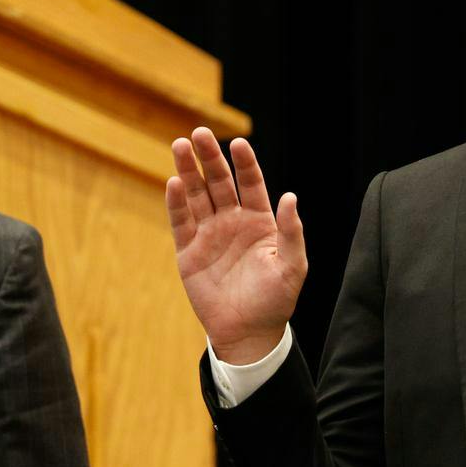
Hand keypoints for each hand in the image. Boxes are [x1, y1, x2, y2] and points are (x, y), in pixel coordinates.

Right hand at [165, 129, 305, 364]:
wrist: (248, 332)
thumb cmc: (276, 301)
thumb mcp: (292, 267)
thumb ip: (291, 232)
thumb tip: (290, 197)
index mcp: (260, 221)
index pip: (251, 183)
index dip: (245, 163)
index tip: (238, 144)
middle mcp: (232, 221)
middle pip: (219, 182)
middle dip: (209, 158)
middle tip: (198, 134)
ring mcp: (209, 234)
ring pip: (197, 195)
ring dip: (188, 171)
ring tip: (180, 146)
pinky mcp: (189, 251)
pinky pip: (181, 222)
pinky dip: (176, 203)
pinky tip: (173, 183)